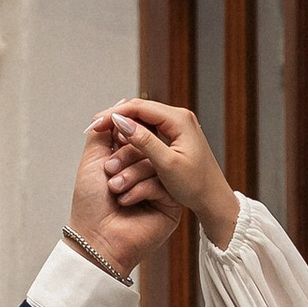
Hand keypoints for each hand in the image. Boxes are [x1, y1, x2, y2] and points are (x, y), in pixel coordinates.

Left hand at [68, 115, 177, 280]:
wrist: (96, 239)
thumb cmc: (91, 204)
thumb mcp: (92, 161)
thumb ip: (104, 132)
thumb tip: (118, 108)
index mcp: (129, 160)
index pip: (137, 134)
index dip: (128, 130)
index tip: (116, 131)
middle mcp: (146, 172)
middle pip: (149, 145)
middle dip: (126, 154)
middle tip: (108, 170)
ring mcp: (160, 187)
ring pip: (157, 162)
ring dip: (131, 174)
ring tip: (114, 189)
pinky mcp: (171, 203)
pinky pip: (164, 182)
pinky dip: (141, 189)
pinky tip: (127, 202)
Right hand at [100, 99, 237, 246]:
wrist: (214, 199)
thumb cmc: (196, 185)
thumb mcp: (167, 164)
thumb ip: (144, 141)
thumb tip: (121, 121)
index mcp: (179, 120)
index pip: (139, 107)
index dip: (115, 114)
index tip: (95, 124)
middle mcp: (179, 118)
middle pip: (140, 110)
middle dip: (116, 118)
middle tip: (93, 127)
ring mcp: (177, 127)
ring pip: (143, 120)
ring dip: (123, 126)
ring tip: (102, 133)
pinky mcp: (174, 138)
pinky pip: (149, 130)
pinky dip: (132, 134)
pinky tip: (119, 141)